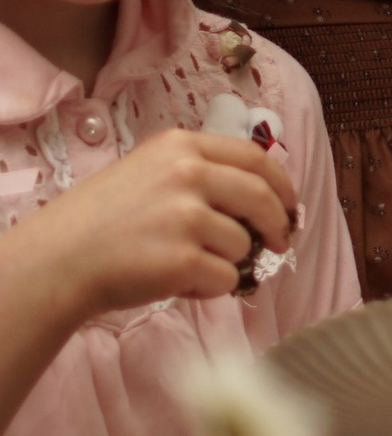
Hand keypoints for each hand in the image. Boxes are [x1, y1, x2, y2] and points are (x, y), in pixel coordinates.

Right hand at [27, 129, 297, 326]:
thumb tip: (264, 196)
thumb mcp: (148, 172)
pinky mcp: (183, 258)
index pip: (257, 158)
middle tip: (278, 244)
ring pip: (243, 244)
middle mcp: (188, 174)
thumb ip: (199, 172)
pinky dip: (210, 288)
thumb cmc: (101, 222)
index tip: (290, 206)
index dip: (283, 185)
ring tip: (186, 265)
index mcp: (181, 146)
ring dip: (227, 262)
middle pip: (263, 197)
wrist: (56, 260)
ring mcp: (186, 216)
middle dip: (278, 225)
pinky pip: (226, 278)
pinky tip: (177, 283)